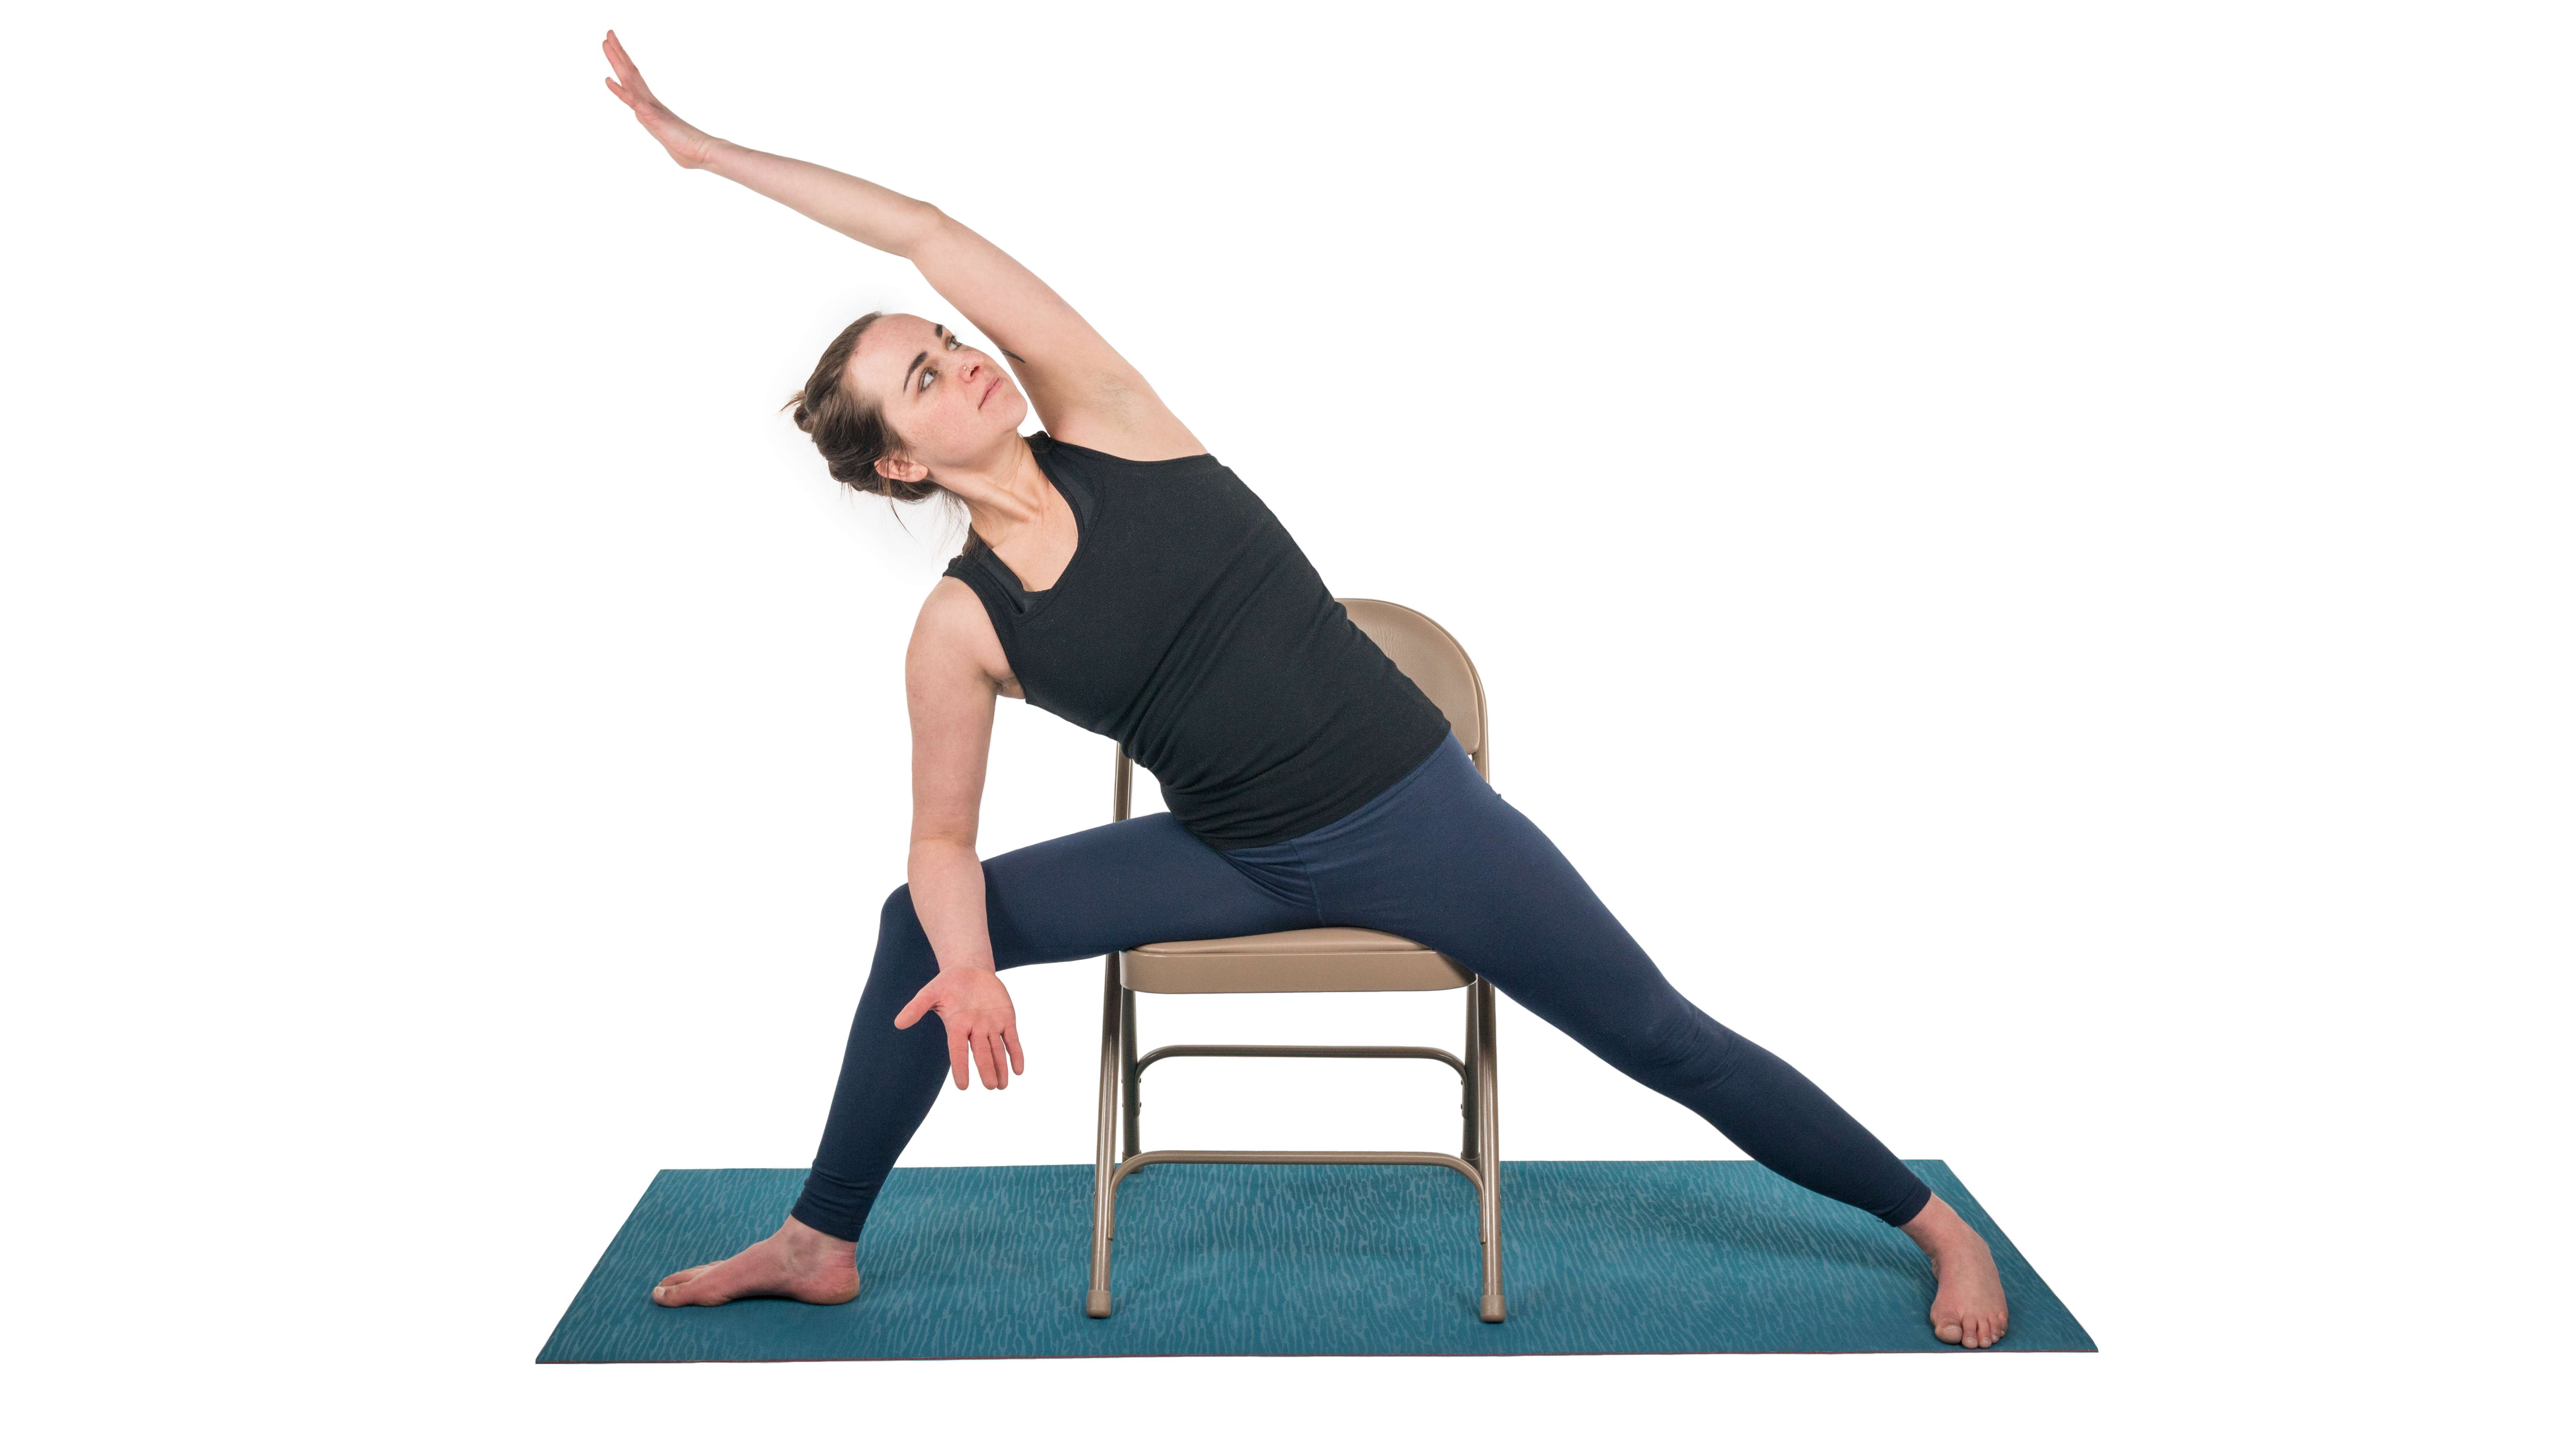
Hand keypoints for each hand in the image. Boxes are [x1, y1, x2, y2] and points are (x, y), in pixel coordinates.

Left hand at [600, 30, 723, 168]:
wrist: (702, 152)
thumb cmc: (687, 147)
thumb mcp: (667, 135)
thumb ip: (659, 128)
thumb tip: (660, 129)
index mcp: (651, 104)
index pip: (634, 78)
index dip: (624, 61)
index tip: (614, 45)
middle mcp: (649, 101)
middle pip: (629, 73)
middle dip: (618, 54)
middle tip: (608, 34)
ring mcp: (650, 107)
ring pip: (629, 81)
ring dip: (617, 61)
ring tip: (607, 43)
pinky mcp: (652, 117)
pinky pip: (633, 102)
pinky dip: (620, 91)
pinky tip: (607, 81)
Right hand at [894, 966, 1026, 1089]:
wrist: (970, 971)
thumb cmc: (948, 984)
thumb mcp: (931, 993)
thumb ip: (916, 1007)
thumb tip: (898, 1023)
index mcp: (957, 1027)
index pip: (958, 1051)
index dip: (961, 1067)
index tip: (963, 1086)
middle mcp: (975, 1030)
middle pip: (982, 1053)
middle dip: (986, 1069)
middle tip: (991, 1087)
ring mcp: (991, 1026)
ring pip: (997, 1051)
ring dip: (1001, 1068)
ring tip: (1002, 1085)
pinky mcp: (1006, 1019)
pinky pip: (1012, 1040)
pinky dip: (1016, 1054)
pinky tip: (1019, 1069)